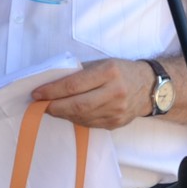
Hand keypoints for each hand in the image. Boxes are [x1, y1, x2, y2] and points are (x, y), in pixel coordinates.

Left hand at [33, 59, 152, 129]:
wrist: (150, 87)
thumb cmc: (121, 71)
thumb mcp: (102, 64)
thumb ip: (79, 73)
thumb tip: (50, 83)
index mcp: (109, 73)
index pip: (73, 85)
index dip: (51, 91)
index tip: (36, 93)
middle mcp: (115, 92)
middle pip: (76, 105)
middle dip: (53, 106)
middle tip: (39, 104)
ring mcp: (117, 111)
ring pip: (81, 117)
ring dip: (62, 114)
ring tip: (52, 107)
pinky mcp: (115, 123)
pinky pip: (88, 124)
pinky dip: (74, 119)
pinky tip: (68, 113)